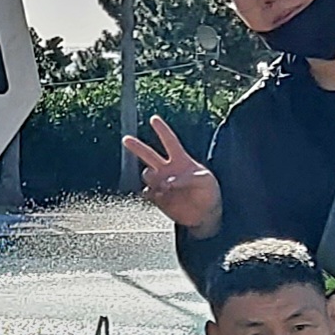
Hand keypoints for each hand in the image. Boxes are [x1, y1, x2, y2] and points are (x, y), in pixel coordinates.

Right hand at [119, 117, 222, 231]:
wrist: (204, 215)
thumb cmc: (208, 193)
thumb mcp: (206, 180)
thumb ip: (188, 177)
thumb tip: (169, 181)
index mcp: (181, 160)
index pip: (169, 141)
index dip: (162, 130)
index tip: (153, 119)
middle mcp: (167, 169)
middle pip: (148, 154)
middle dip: (136, 146)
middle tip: (126, 139)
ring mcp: (160, 183)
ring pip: (147, 174)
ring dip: (154, 178)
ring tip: (166, 187)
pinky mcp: (156, 198)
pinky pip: (146, 192)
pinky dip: (152, 193)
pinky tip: (162, 197)